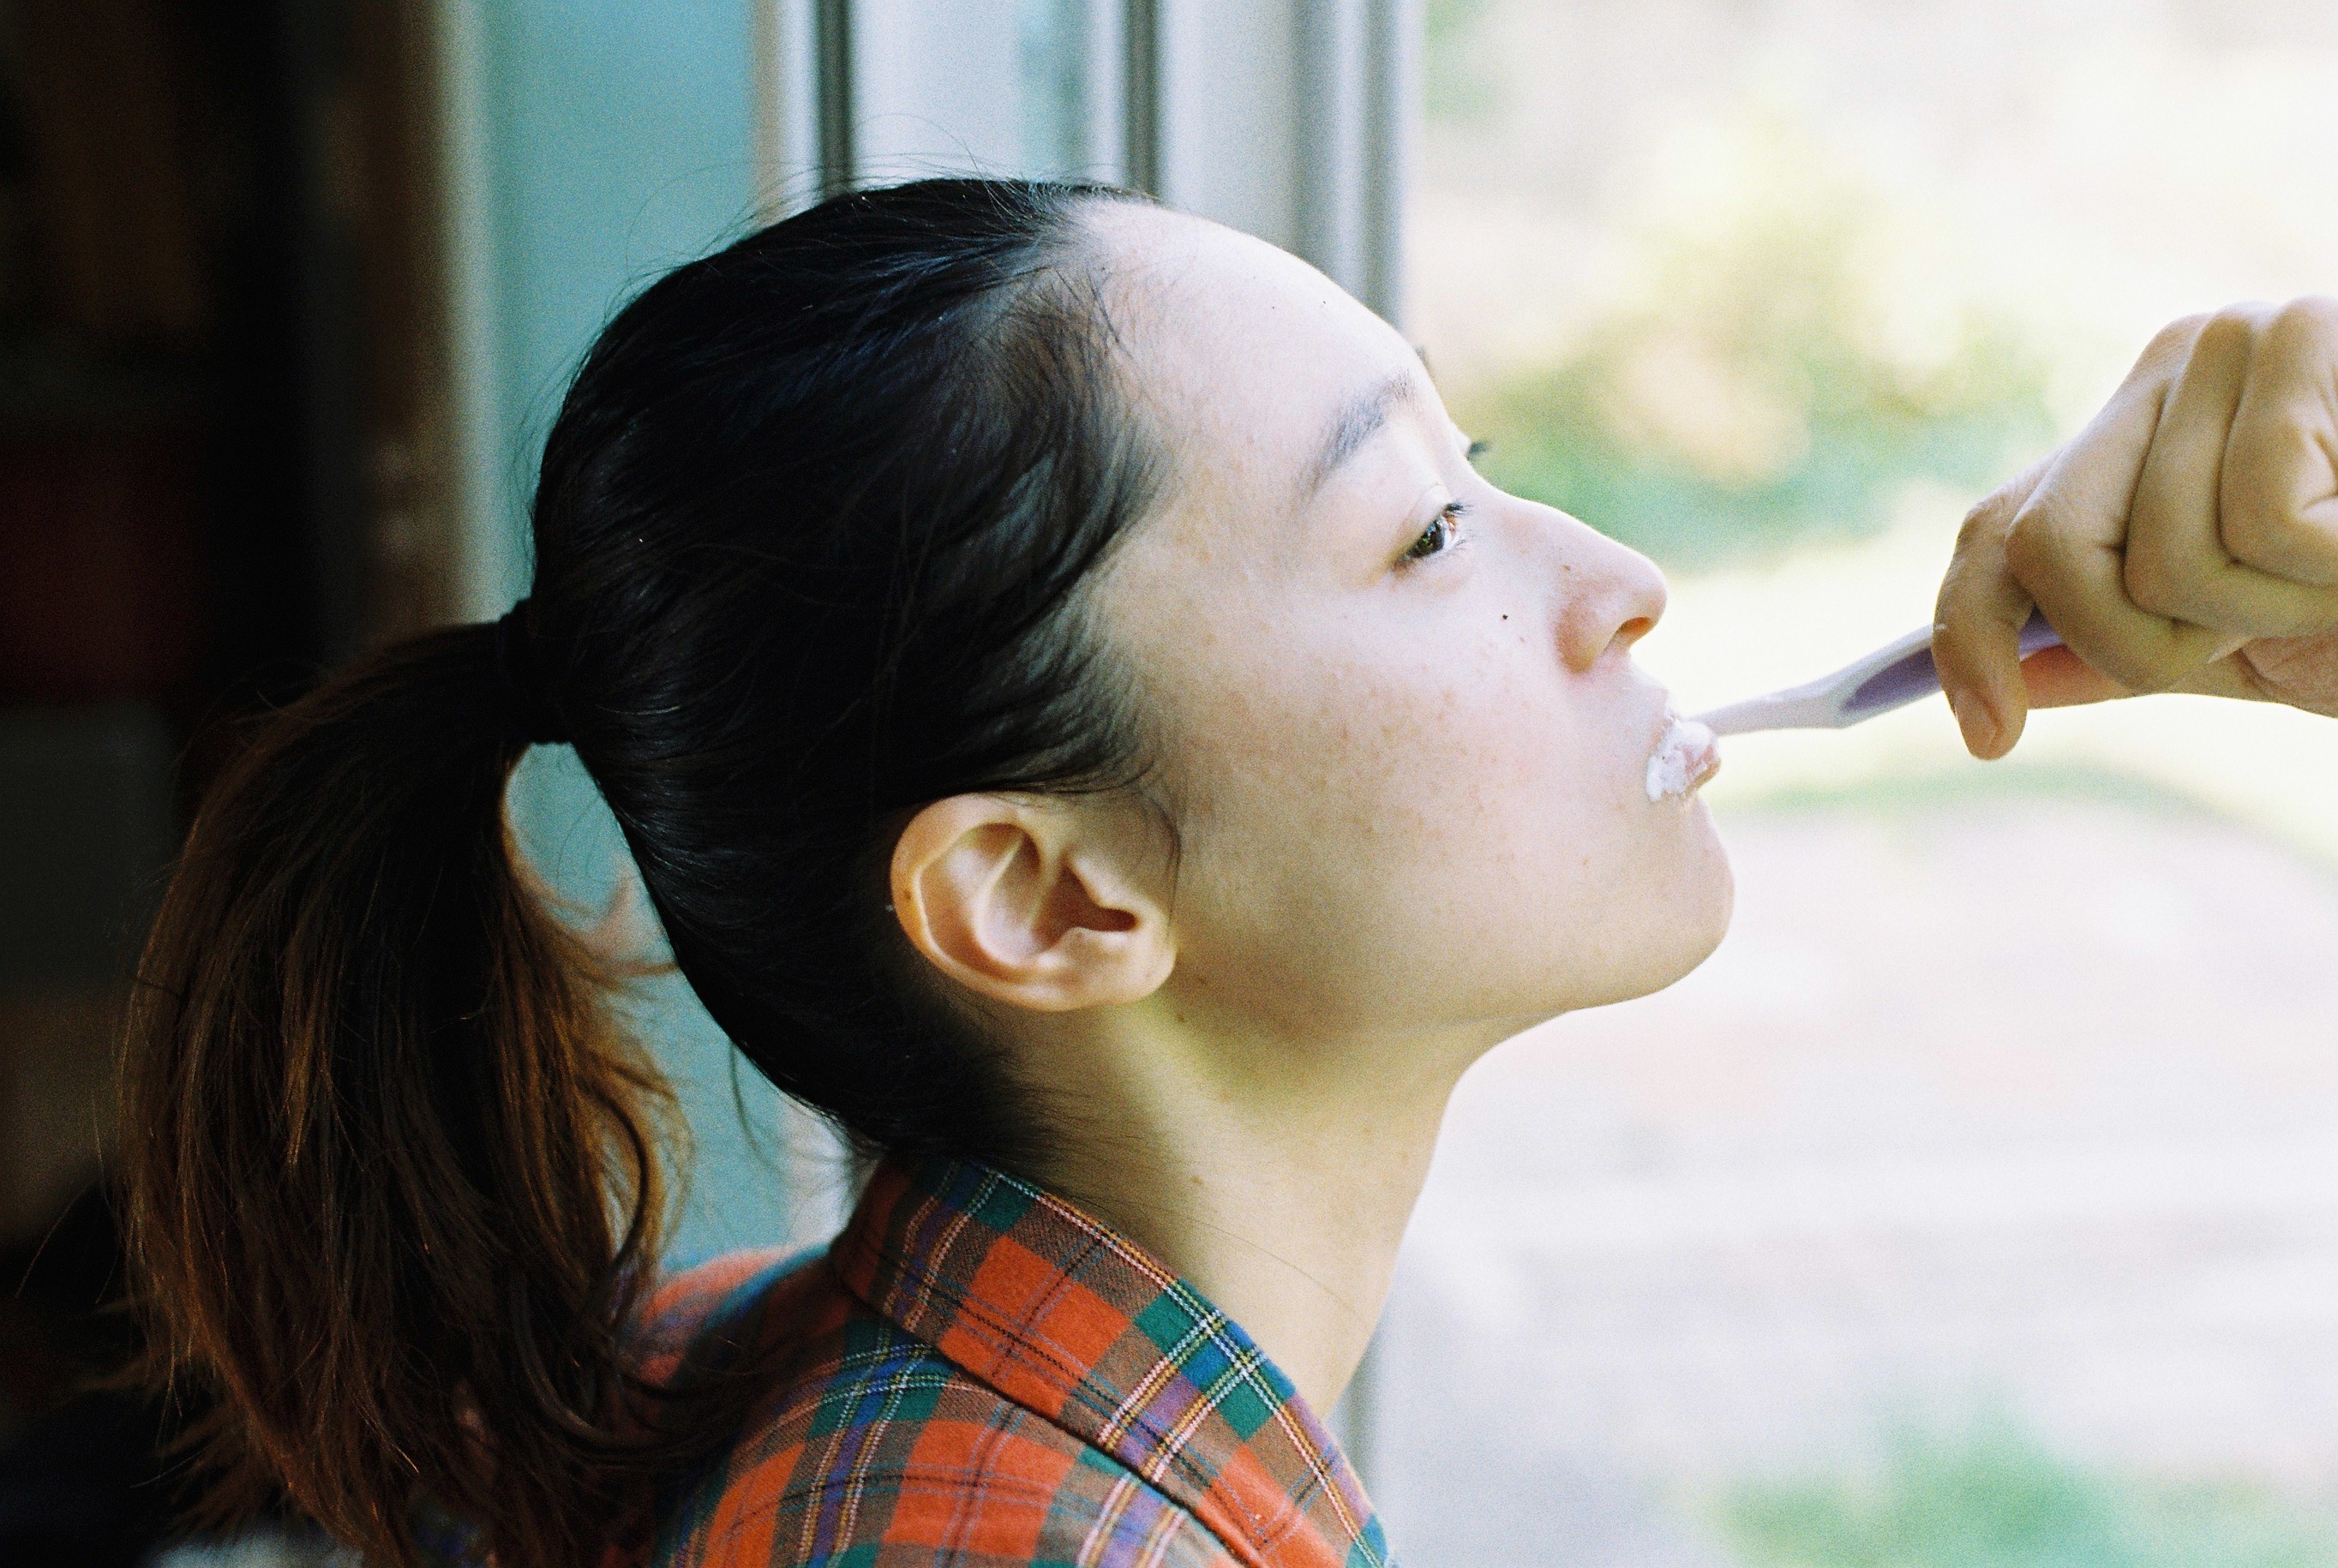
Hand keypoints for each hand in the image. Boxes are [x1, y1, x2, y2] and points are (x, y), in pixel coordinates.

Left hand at [1934, 298, 2337, 757]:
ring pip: (2163, 560)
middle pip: (2048, 549)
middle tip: (2248, 641)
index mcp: (2139, 423)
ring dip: (2265, 615)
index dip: (1970, 637)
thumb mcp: (2239, 634)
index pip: (1998, 530)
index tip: (1986, 738)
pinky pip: (2260, 526)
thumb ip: (2115, 647)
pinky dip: (2327, 576)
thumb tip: (1989, 692)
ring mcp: (2246, 338)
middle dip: (2140, 644)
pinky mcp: (2318, 340)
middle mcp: (2176, 360)